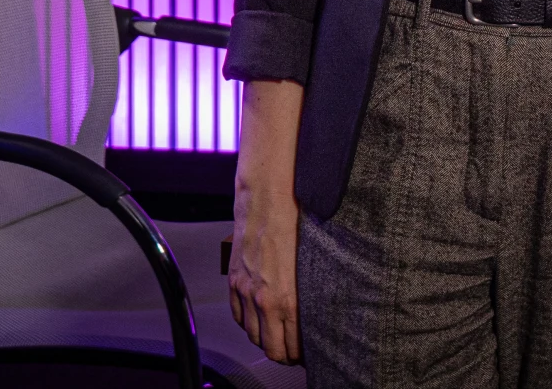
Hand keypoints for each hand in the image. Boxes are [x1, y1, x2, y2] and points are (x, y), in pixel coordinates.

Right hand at [229, 176, 302, 362]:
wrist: (267, 196)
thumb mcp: (312, 259)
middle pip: (270, 348)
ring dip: (266, 341)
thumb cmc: (295, 220)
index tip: (309, 353)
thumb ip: (310, 289)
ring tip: (279, 339)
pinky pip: (237, 315)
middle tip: (296, 354)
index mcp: (284, 296)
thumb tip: (317, 310)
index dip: (300, 355)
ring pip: (252, 335)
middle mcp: (261, 297)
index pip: (290, 345)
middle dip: (285, 355)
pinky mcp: (234, 279)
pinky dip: (248, 324)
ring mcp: (244, 290)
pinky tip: (259, 321)